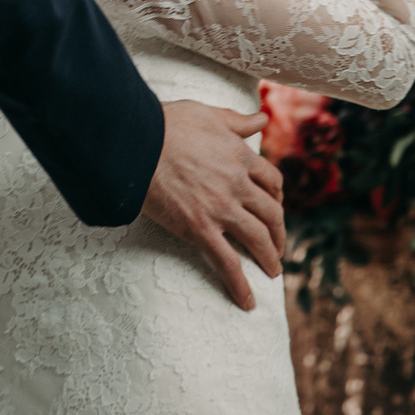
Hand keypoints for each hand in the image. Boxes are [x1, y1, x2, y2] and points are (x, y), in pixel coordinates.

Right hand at [142, 100, 284, 311]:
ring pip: (259, 240)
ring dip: (270, 258)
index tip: (274, 206)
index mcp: (239, 156)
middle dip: (279, 232)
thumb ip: (237, 121)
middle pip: (272, 214)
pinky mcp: (200, 230)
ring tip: (272, 270)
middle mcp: (237, 184)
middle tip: (277, 244)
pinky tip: (247, 301)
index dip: (277, 196)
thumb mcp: (206, 113)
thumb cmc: (166, 123)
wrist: (135, 142)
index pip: (272, 181)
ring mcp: (221, 209)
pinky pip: (228, 264)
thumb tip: (263, 118)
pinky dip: (240, 285)